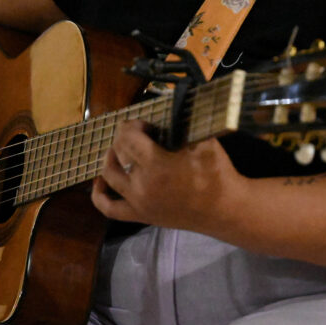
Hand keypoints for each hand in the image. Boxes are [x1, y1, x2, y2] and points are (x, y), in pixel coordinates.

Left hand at [91, 120, 243, 232]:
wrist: (226, 209)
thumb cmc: (217, 173)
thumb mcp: (202, 141)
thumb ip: (181, 125)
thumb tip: (167, 108)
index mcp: (156, 165)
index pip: (128, 137)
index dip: (134, 125)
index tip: (147, 125)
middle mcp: (141, 186)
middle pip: (117, 153)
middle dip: (125, 138)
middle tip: (139, 134)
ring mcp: (139, 203)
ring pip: (109, 176)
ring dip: (111, 158)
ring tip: (121, 150)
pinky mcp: (141, 216)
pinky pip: (109, 209)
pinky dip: (99, 195)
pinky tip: (100, 182)